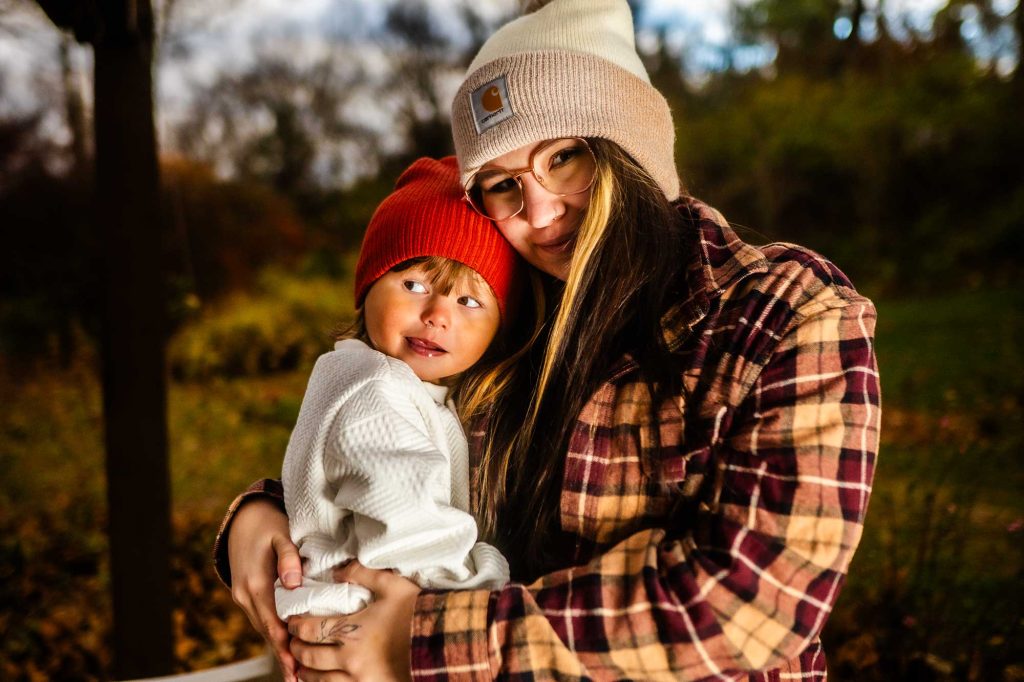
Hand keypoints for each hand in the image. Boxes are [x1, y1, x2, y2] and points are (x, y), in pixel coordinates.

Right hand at [227, 498, 302, 681]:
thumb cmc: (268, 524)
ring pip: (263, 628)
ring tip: (295, 673)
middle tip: (298, 679)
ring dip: (278, 648)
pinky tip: (285, 647)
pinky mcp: (247, 595)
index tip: (295, 664)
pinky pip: (261, 619)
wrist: (243, 518)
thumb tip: (295, 583)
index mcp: (255, 584)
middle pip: (267, 632)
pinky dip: (273, 634)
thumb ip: (288, 557)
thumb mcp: (280, 535)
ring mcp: (243, 597)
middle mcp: (245, 595)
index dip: (284, 645)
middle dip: (282, 656)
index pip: (271, 622)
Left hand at [288, 562, 419, 681]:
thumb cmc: (417, 613)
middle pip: (309, 656)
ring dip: (306, 670)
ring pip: (319, 680)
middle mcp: (350, 660)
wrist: (443, 642)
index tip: (291, 621)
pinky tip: (322, 680)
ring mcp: (359, 680)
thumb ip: (362, 573)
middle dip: (296, 648)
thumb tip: (337, 571)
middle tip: (292, 641)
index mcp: (352, 632)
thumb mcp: (392, 585)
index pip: (310, 629)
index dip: (295, 625)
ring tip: (302, 663)